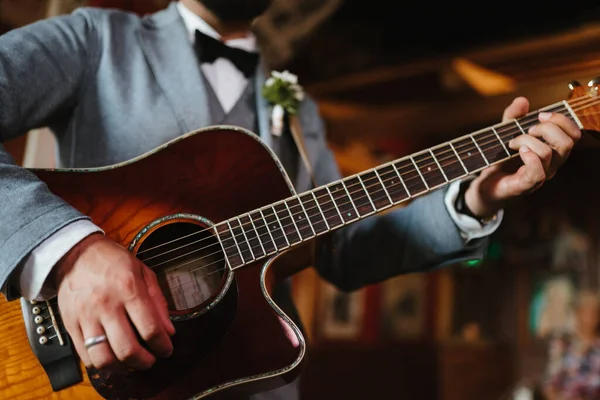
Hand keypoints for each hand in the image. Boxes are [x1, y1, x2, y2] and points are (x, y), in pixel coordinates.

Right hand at [53, 233, 175, 372]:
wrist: (75, 253)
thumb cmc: (112, 261)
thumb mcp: (143, 271)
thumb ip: (158, 301)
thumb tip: (169, 331)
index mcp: (128, 289)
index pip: (150, 328)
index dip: (162, 345)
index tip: (167, 349)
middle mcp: (106, 305)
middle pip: (127, 349)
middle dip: (145, 361)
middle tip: (151, 360)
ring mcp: (86, 317)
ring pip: (104, 358)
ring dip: (123, 368)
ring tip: (132, 363)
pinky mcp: (70, 325)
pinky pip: (85, 355)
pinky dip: (101, 363)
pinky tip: (112, 358)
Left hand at [465, 96, 580, 216]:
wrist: (484, 186)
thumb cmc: (499, 161)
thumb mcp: (504, 133)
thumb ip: (512, 117)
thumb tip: (522, 100)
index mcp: (553, 150)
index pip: (573, 134)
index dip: (561, 120)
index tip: (540, 114)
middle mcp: (551, 164)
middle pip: (567, 142)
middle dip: (547, 128)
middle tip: (528, 129)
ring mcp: (540, 176)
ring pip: (549, 153)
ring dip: (528, 140)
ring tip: (512, 142)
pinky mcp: (525, 186)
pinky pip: (537, 173)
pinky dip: (528, 157)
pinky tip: (517, 151)